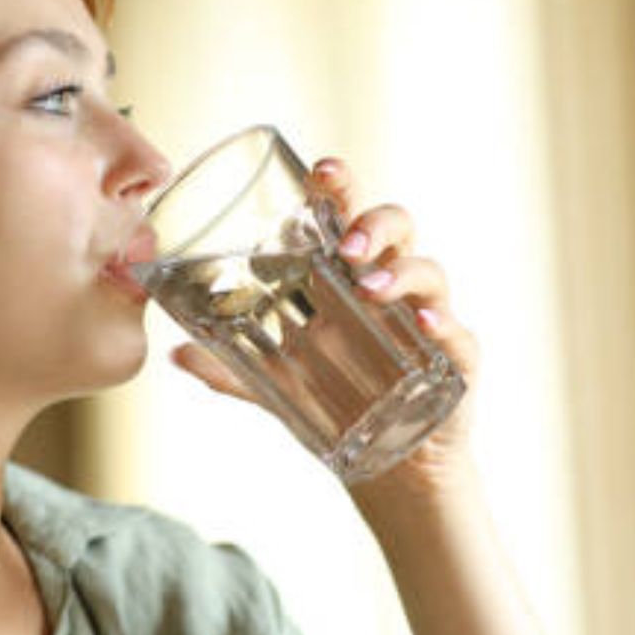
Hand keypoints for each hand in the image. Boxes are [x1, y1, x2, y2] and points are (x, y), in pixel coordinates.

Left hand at [169, 156, 482, 504]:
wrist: (391, 463)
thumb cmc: (338, 403)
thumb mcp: (277, 385)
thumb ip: (230, 368)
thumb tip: (175, 354)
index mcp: (349, 277)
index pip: (346, 216)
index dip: (340, 186)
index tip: (322, 170)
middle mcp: (391, 287)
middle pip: (396, 229)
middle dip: (374, 226)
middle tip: (347, 246)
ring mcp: (427, 319)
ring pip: (429, 272)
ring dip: (401, 274)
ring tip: (370, 289)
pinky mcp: (455, 360)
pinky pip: (458, 334)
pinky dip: (444, 325)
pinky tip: (426, 327)